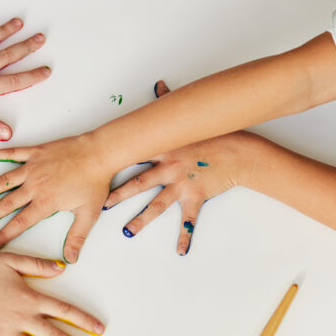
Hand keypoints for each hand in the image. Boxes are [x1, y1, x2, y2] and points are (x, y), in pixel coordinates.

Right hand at [0, 132, 111, 262]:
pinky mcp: (35, 152)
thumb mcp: (88, 214)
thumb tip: (70, 259)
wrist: (99, 154)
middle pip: (6, 204)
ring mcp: (33, 168)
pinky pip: (11, 154)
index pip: (20, 223)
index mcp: (46, 202)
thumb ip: (76, 237)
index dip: (3, 235)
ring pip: (3, 182)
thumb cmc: (95, 182)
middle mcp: (35, 186)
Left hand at [103, 80, 240, 254]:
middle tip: (103, 205)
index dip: (114, 162)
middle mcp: (168, 168)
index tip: (96, 169)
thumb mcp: (189, 119)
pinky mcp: (196, 196)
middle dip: (119, 195)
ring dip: (142, 219)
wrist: (238, 151)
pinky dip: (186, 237)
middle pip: (138, 183)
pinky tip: (181, 251)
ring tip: (127, 232)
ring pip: (157, 205)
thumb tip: (159, 85)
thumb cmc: (213, 135)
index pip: (133, 156)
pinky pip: (189, 221)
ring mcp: (181, 184)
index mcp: (163, 150)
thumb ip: (169, 100)